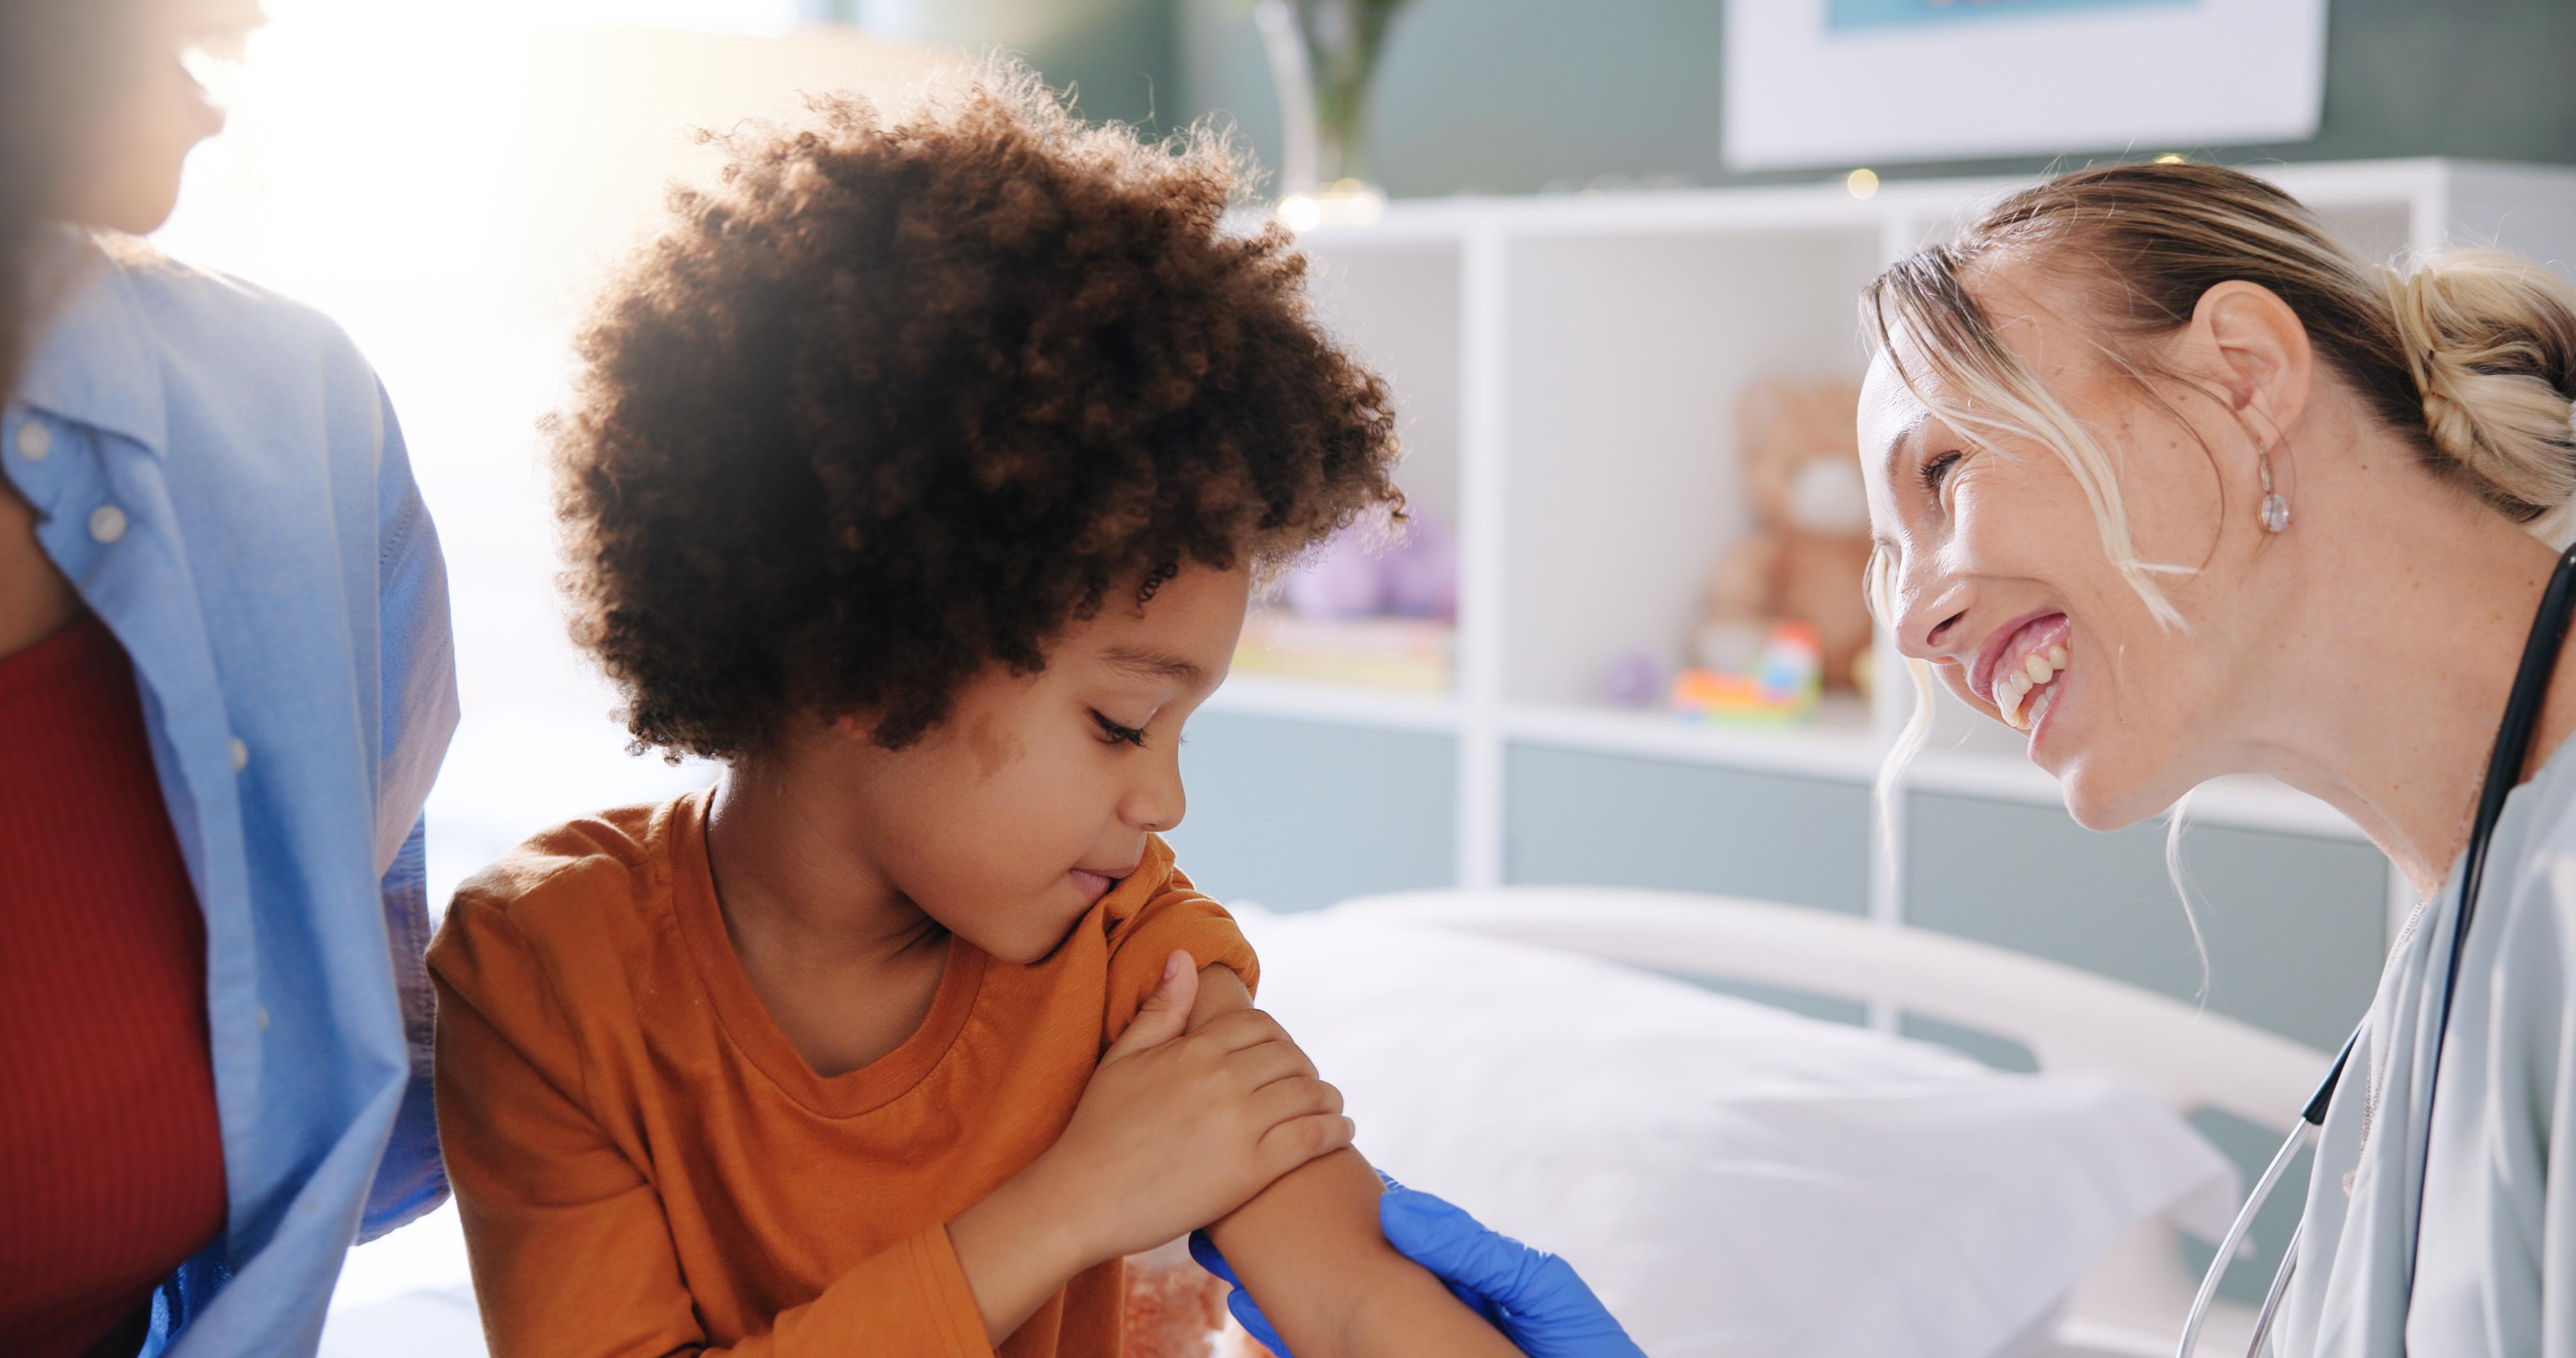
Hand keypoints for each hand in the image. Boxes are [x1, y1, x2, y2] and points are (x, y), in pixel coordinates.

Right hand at [1042, 951, 1355, 1264]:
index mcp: (1194, 1049)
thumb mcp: (1122, 1058)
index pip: (1261, 1026)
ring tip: (1332, 1106)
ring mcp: (1240, 1124)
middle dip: (1306, 1068)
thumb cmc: (1096, 1129)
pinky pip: (1312, 1137)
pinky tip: (1342, 1131)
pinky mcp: (1252, 1169)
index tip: (1283, 1056)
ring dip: (1328, 1098)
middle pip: (1291, 1058)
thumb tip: (1184, 958)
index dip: (1280, 1040)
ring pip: (1309, 1094)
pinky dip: (1335, 1130)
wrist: (1081, 1198)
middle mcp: (1223, 1079)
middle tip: (1309, 1084)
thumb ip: (1160, 1009)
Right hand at [1191, 1176, 1643, 1357]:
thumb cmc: (1581, 1352)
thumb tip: (1397, 1208)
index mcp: (1456, 1277)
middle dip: (1289, 1250)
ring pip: (1331, 1318)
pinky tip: (1260, 1315)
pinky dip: (1298, 1338)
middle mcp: (1423, 1311)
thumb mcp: (1535, 1291)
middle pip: (1343, 1272)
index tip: (1286, 1175)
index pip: (1384, 1233)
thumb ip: (1470, 1250)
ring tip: (1229, 1265)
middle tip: (1234, 1226)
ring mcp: (1402, 1341)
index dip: (1335, 1207)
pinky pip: (1338, 1352)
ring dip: (1280, 1294)